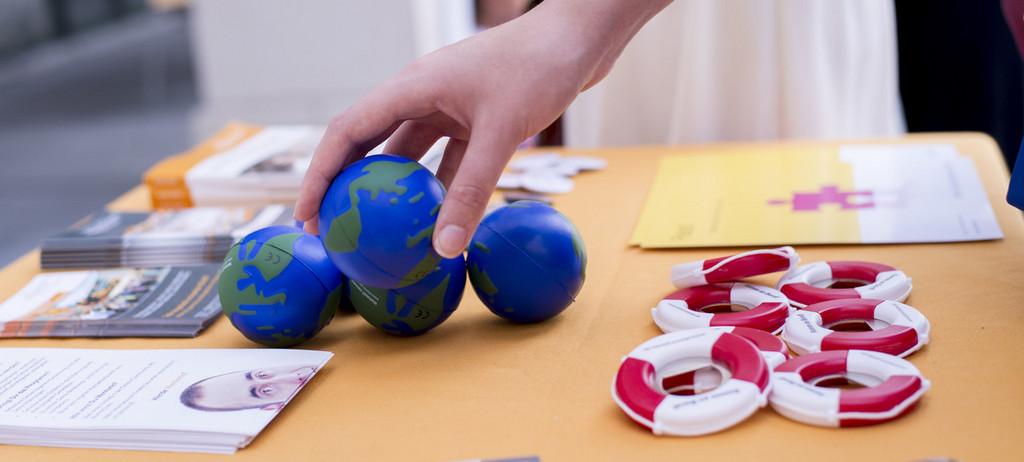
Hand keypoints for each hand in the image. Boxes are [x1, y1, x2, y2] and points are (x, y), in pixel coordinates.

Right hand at [294, 0, 670, 257]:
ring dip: (395, 190)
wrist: (580, 38)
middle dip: (348, 186)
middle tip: (334, 230)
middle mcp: (421, 95)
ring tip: (380, 232)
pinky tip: (440, 220)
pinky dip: (440, 187)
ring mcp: (448, 105)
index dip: (320, 175)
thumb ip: (472, 190)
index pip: (347, 132)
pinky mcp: (475, 117)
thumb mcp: (500, 133)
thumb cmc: (537, 67)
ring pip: (409, 154)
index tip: (307, 215)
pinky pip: (446, 158)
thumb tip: (446, 248)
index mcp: (411, 87)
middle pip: (369, 144)